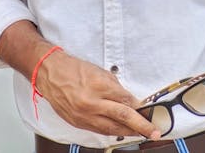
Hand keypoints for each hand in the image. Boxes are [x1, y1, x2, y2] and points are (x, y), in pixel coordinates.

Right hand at [36, 51, 160, 138]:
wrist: (51, 74)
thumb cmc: (73, 69)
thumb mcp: (99, 71)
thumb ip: (114, 86)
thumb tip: (128, 99)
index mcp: (99, 85)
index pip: (126, 100)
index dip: (140, 107)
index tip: (149, 111)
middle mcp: (92, 102)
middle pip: (123, 117)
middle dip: (141, 125)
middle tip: (153, 131)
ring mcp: (84, 115)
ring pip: (111, 129)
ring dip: (128, 132)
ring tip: (140, 134)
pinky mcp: (78, 122)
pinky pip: (99, 130)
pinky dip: (111, 131)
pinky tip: (120, 131)